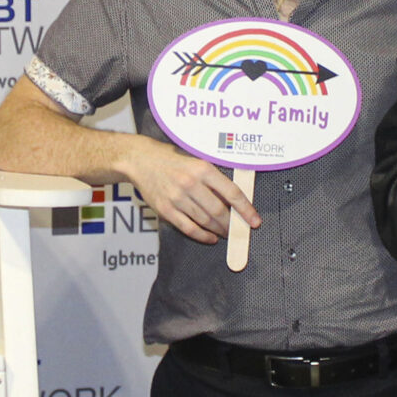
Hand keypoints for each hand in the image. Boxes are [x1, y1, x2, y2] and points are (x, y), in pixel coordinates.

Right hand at [123, 136, 258, 244]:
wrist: (141, 160)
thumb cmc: (171, 160)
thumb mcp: (196, 161)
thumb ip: (213, 179)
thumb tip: (233, 201)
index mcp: (202, 169)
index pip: (231, 193)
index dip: (246, 209)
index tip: (254, 220)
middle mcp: (190, 183)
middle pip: (219, 211)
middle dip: (232, 224)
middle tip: (238, 229)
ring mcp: (177, 198)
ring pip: (205, 221)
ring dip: (219, 230)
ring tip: (226, 233)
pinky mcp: (165, 209)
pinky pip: (188, 228)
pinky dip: (202, 235)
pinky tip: (211, 237)